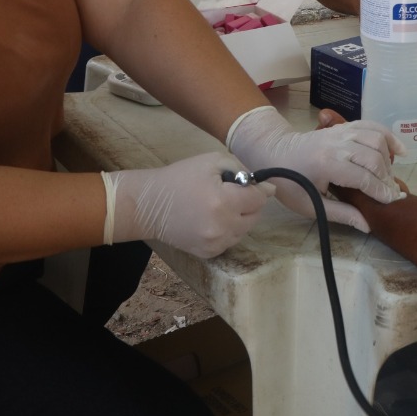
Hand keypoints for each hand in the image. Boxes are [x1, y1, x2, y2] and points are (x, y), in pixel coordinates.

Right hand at [103, 153, 271, 257]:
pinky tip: (211, 219)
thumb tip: (267, 188)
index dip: (259, 189)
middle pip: (255, 216)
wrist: (149, 205)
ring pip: (244, 230)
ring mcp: (215, 244)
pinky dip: (227, 230)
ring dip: (239, 218)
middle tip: (230, 193)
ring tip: (218, 206)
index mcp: (224, 202)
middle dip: (248, 203)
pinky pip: (230, 241)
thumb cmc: (181, 178)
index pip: (259, 199)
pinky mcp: (208, 253)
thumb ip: (242, 171)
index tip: (255, 185)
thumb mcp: (212, 162)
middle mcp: (223, 227)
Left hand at [227, 105, 402, 214]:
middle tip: (391, 193)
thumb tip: (368, 225)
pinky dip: (388, 136)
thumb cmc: (290, 183)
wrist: (275, 152)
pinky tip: (399, 150)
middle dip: (387, 178)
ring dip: (388, 159)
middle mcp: (337, 144)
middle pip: (374, 158)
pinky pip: (372, 126)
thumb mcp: (311, 205)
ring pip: (377, 139)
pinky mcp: (344, 126)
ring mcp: (341, 131)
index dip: (380, 191)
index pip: (364, 178)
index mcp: (327, 164)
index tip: (391, 202)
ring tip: (389, 176)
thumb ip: (342, 214)